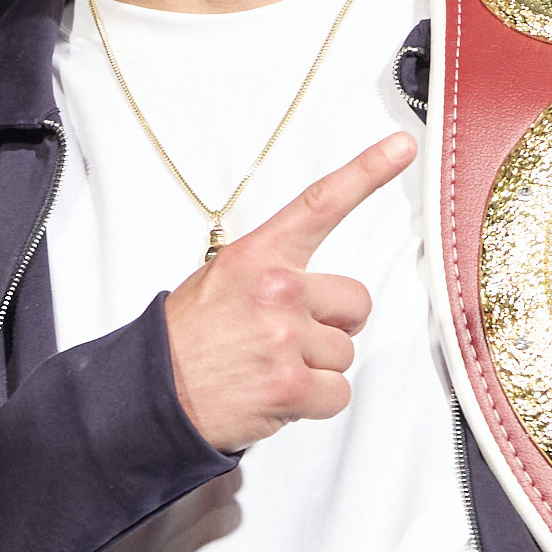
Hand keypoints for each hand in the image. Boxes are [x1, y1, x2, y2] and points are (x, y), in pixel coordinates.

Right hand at [160, 137, 412, 452]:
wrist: (151, 395)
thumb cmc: (183, 341)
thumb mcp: (218, 282)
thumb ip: (269, 273)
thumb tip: (310, 288)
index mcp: (257, 258)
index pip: (320, 205)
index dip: (367, 172)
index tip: (400, 148)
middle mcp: (277, 291)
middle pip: (355, 303)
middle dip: (333, 325)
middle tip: (292, 339)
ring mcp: (286, 338)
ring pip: (344, 353)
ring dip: (316, 367)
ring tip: (269, 369)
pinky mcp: (292, 385)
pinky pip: (338, 393)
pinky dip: (314, 402)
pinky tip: (278, 396)